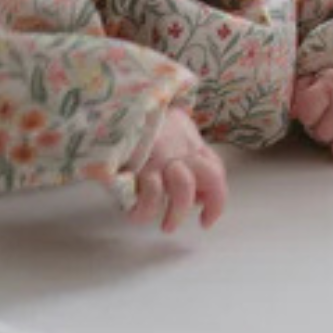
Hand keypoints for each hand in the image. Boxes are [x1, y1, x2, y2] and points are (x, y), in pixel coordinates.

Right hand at [125, 105, 227, 232]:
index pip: (216, 171)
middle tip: (201, 223)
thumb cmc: (143, 123)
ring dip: (177, 212)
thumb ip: (188, 154)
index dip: (217, 198)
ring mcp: (160, 158)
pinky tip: (137, 214)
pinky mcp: (137, 166)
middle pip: (211, 177)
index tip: (207, 218)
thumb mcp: (173, 128)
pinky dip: (146, 210)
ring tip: (167, 227)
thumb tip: (199, 194)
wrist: (114, 106)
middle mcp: (180, 151)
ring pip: (183, 187)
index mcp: (191, 145)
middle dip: (213, 204)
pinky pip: (149, 195)